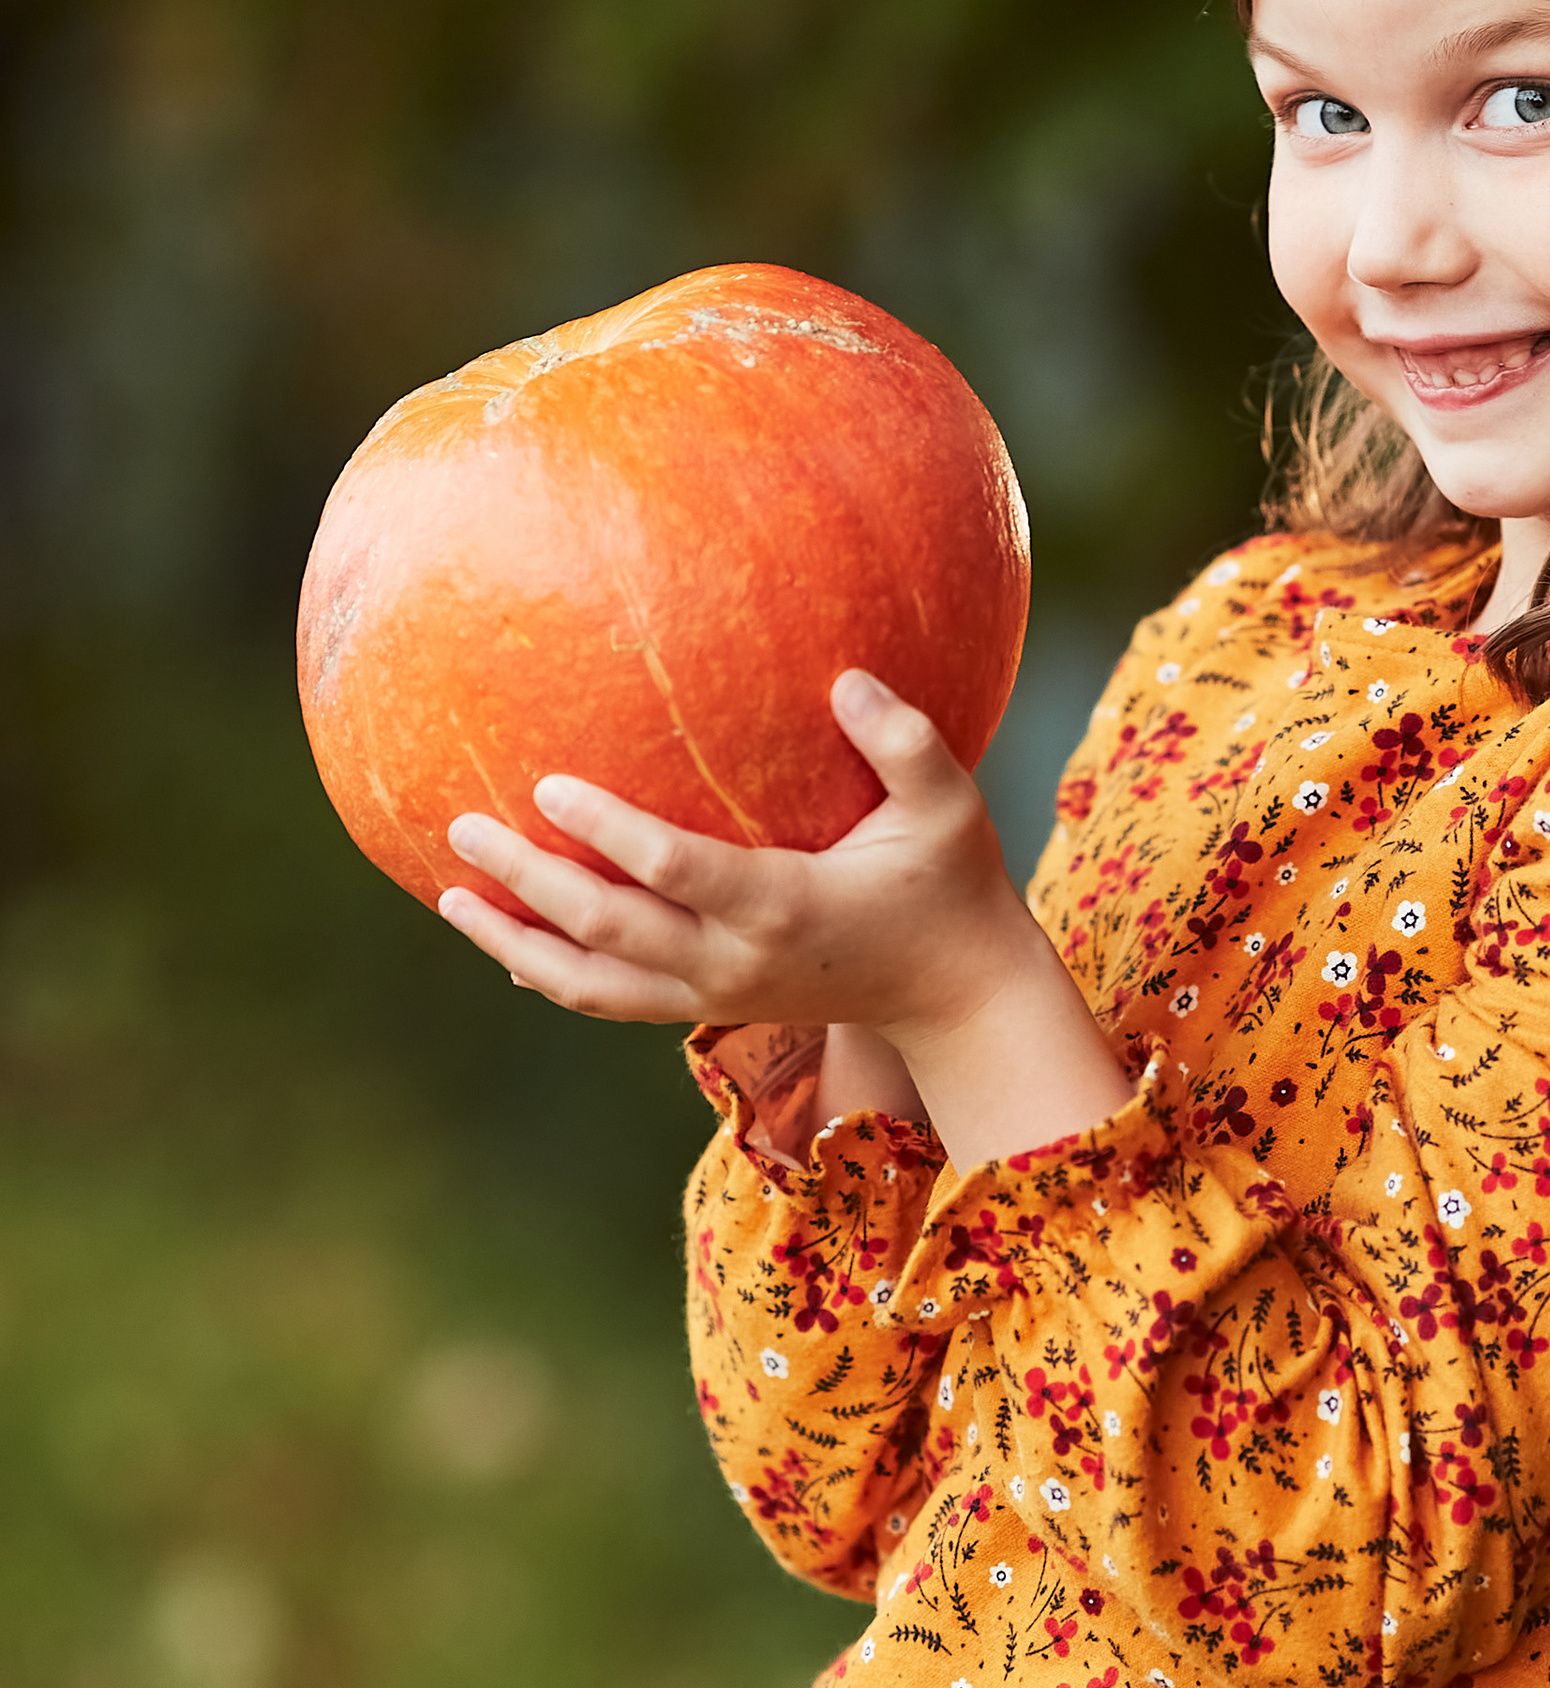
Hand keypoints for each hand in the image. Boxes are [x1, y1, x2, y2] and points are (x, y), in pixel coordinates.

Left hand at [436, 672, 1015, 1044]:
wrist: (956, 995)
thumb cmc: (952, 883)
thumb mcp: (949, 806)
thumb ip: (904, 741)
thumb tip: (846, 678)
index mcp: (783, 905)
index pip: (672, 870)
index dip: (605, 833)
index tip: (545, 785)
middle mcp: (735, 961)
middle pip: (607, 929)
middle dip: (528, 882)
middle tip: (462, 828)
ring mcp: (717, 994)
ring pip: (592, 982)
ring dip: (517, 941)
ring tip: (454, 895)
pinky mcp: (712, 1008)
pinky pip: (614, 1000)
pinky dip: (554, 975)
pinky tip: (509, 946)